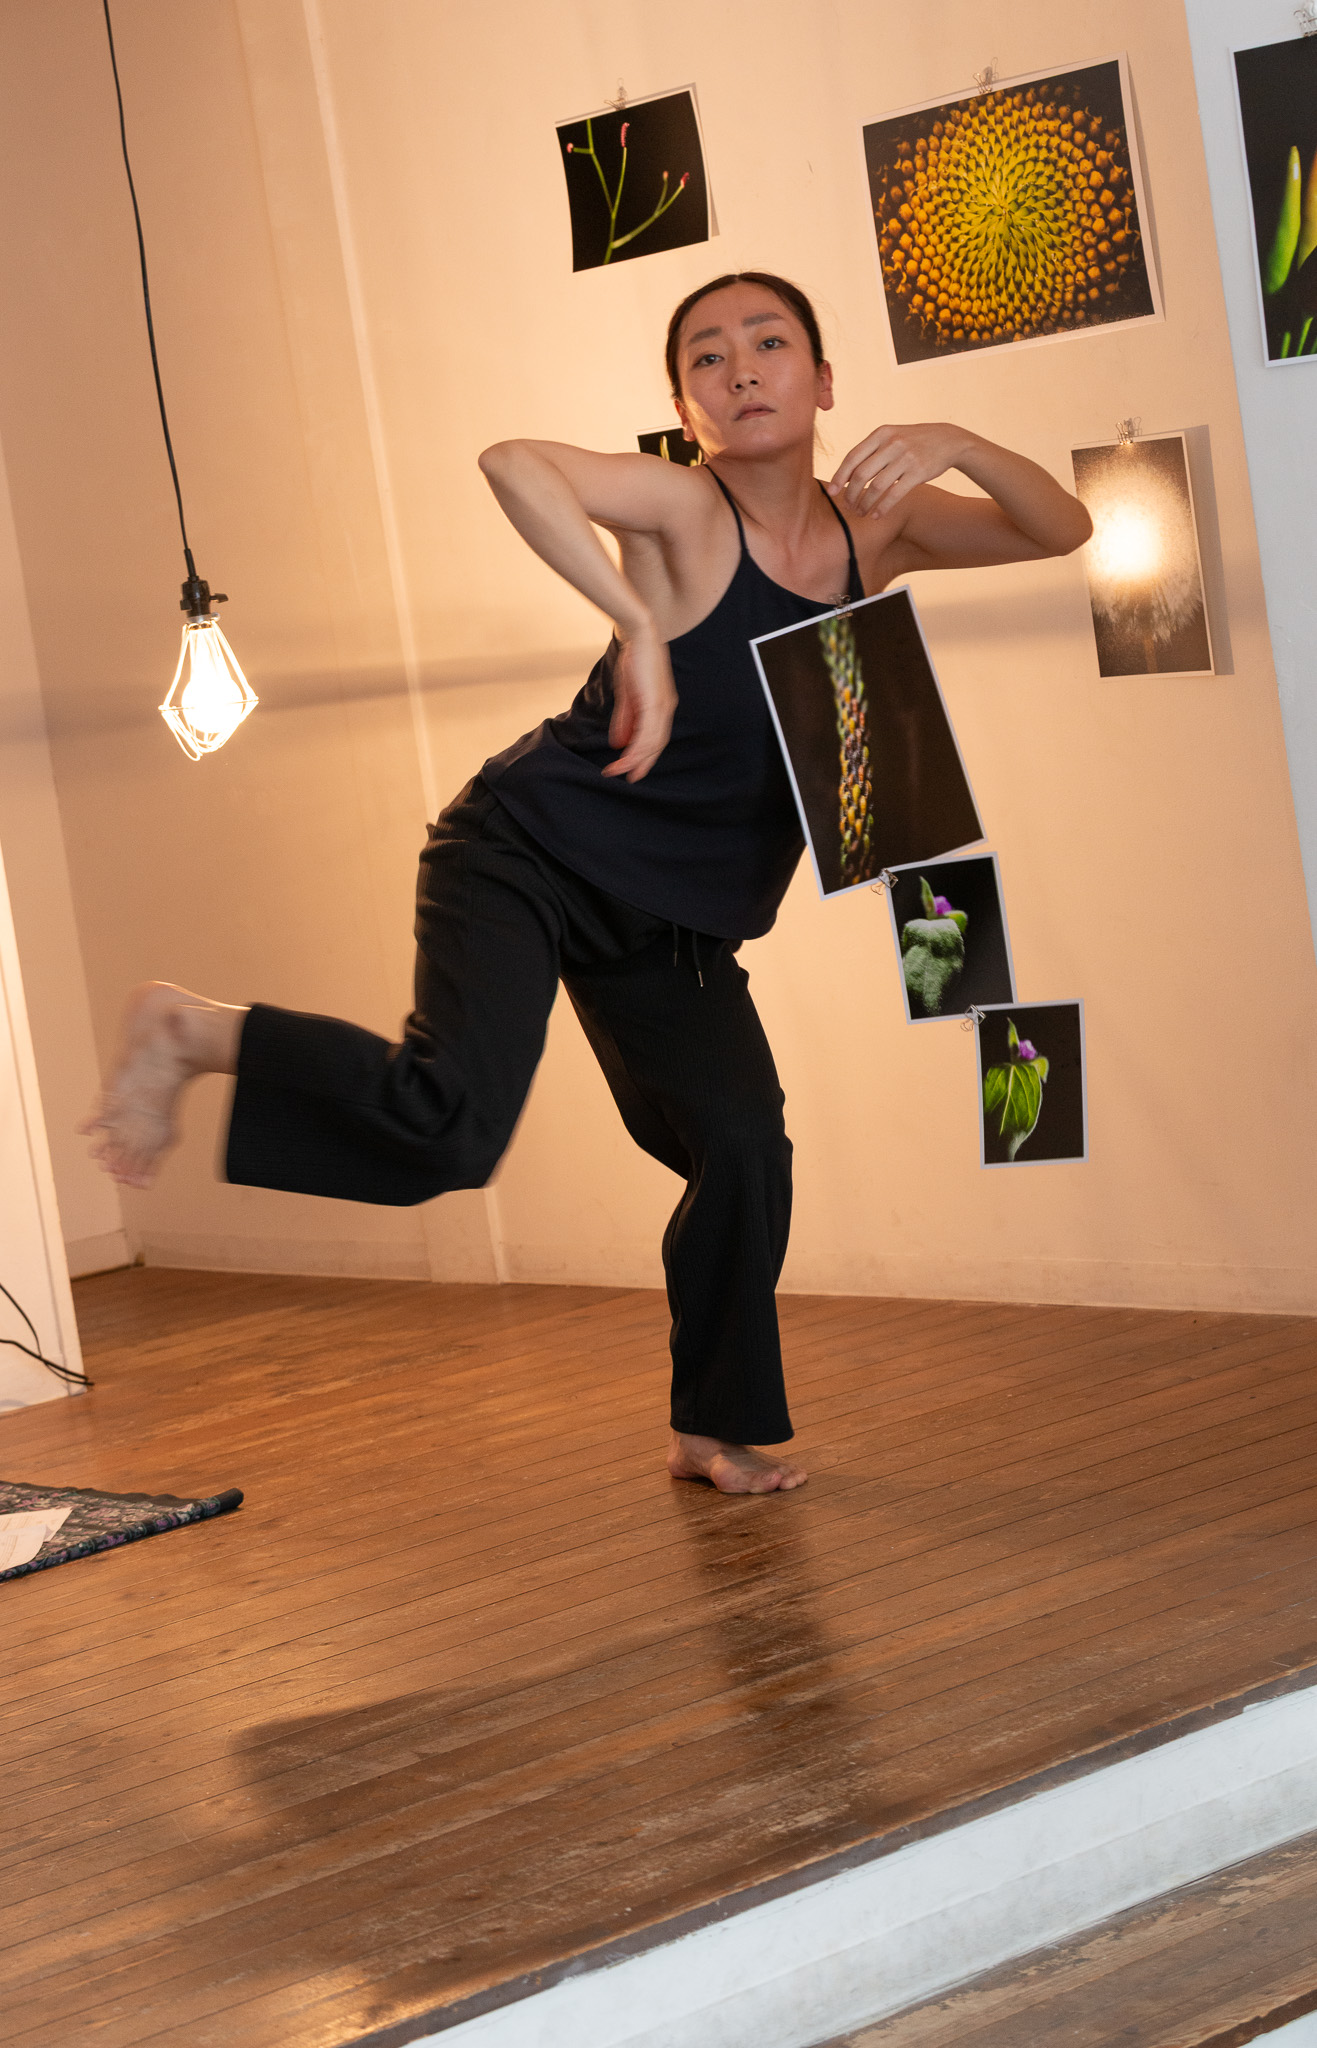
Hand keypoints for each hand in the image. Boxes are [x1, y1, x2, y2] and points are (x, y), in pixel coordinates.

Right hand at [602, 623, 677, 782]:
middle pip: (656, 745)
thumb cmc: (634, 660)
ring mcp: (661, 706)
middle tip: (628, 779)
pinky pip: (645, 732)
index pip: (656, 738)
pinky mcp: (653, 702)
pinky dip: (634, 748)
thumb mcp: (627, 694)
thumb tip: (618, 743)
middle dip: (642, 764)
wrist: (638, 635)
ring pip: (650, 742)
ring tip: (617, 771)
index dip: (645, 756)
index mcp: (661, 706)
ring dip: (633, 760)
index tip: (632, 771)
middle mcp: (665, 709)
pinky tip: (623, 757)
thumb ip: (625, 719)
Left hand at [829, 423, 974, 518]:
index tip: (832, 492)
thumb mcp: (892, 437)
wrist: (949, 440)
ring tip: (861, 512)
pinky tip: (876, 515)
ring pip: (876, 486)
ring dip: (865, 503)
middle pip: (861, 474)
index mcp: (881, 433)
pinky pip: (894, 494)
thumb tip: (846, 476)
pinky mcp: (918, 472)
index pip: (853, 456)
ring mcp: (906, 457)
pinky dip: (882, 507)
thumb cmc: (914, 442)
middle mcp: (892, 443)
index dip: (840, 476)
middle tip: (848, 506)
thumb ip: (871, 452)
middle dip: (851, 494)